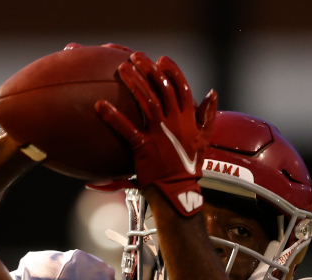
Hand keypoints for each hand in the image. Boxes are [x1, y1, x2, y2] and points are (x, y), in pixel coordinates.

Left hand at [95, 52, 216, 215]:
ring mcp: (159, 134)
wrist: (179, 190)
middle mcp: (174, 122)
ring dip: (133, 83)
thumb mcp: (204, 139)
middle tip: (135, 57)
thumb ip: (208, 115)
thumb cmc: (189, 166)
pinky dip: (113, 116)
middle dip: (148, 69)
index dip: (171, 71)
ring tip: (121, 68)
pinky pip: (126, 129)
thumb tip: (212, 93)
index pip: (181, 87)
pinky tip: (99, 105)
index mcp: (188, 119)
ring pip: (146, 101)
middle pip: (162, 88)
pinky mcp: (143, 147)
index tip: (161, 59)